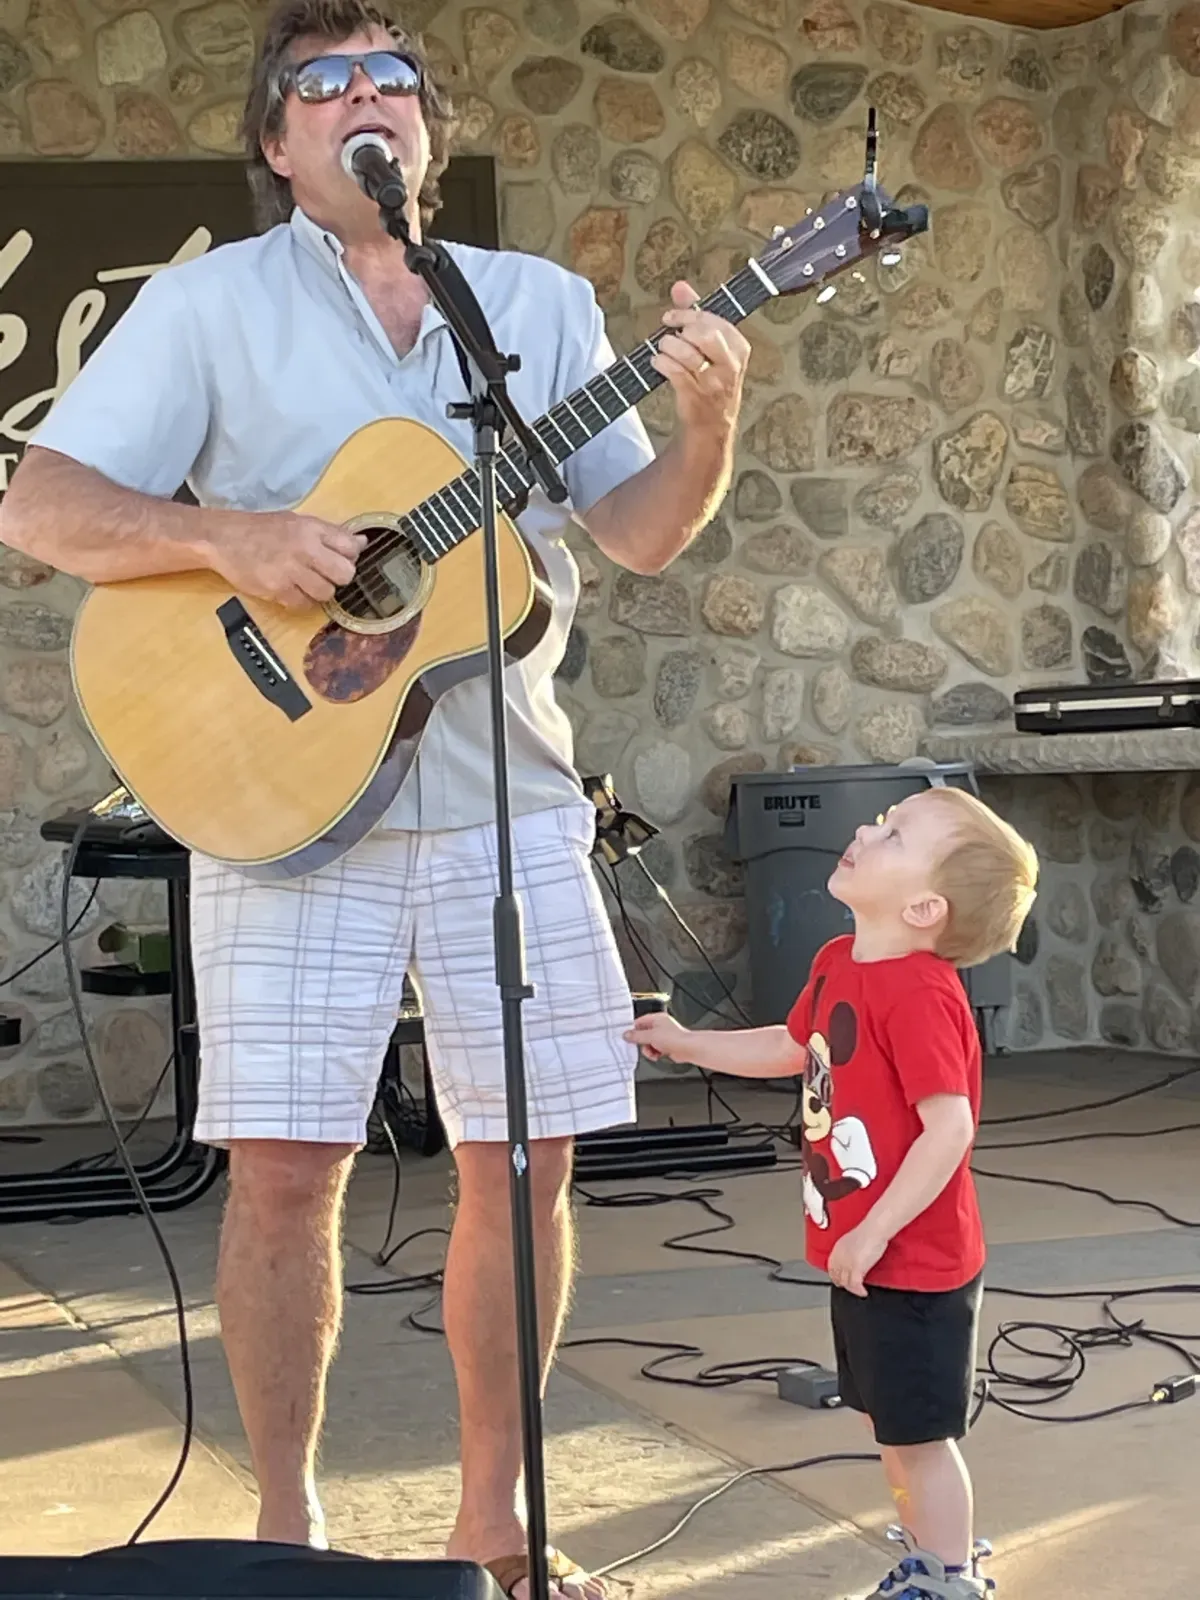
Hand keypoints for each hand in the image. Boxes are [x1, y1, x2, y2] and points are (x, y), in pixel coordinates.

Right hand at [205, 512, 367, 607]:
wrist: (223, 538)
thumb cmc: (261, 530)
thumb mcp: (297, 522)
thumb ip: (329, 534)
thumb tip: (362, 542)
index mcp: (311, 528)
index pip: (351, 547)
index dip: (349, 557)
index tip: (339, 559)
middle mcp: (305, 548)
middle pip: (345, 573)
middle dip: (338, 578)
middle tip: (324, 575)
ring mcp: (291, 570)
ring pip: (327, 593)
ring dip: (320, 592)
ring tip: (305, 583)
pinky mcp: (277, 589)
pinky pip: (304, 605)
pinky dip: (301, 602)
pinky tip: (291, 591)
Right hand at [624, 1012, 693, 1061]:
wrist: (688, 1048)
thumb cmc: (674, 1038)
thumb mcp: (651, 1036)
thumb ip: (637, 1036)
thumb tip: (627, 1034)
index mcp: (656, 1018)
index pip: (640, 1022)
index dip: (633, 1030)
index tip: (628, 1037)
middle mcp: (660, 1026)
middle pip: (644, 1034)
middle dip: (643, 1043)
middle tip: (643, 1046)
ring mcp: (664, 1036)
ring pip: (649, 1043)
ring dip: (649, 1050)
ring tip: (653, 1052)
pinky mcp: (667, 1046)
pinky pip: (655, 1049)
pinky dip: (655, 1053)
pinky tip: (658, 1055)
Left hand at [652, 280, 750, 438]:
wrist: (712, 424)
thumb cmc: (712, 379)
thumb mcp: (712, 346)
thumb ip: (696, 313)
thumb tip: (680, 286)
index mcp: (739, 347)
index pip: (714, 320)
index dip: (688, 314)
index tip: (672, 317)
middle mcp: (730, 364)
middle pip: (703, 333)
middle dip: (681, 328)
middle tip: (669, 332)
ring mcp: (713, 382)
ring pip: (686, 352)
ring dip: (668, 346)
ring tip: (664, 348)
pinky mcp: (695, 395)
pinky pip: (674, 371)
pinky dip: (661, 363)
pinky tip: (658, 362)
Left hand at [826, 1223, 887, 1297]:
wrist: (874, 1229)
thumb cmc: (868, 1232)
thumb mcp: (852, 1242)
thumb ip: (848, 1252)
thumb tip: (851, 1259)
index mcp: (837, 1249)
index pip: (831, 1268)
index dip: (835, 1276)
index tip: (841, 1280)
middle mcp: (840, 1257)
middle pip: (836, 1277)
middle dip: (843, 1284)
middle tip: (851, 1288)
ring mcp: (847, 1263)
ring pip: (845, 1282)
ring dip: (852, 1289)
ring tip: (858, 1290)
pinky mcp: (856, 1268)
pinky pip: (855, 1284)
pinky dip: (859, 1291)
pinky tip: (863, 1292)